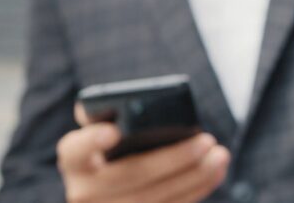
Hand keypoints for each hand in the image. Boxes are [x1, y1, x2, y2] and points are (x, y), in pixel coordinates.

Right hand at [57, 104, 229, 202]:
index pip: (75, 150)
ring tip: (220, 155)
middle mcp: (84, 191)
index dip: (92, 141)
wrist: (110, 188)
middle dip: (174, 158)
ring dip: (195, 176)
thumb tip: (124, 100)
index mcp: (74, 159)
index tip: (115, 130)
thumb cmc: (114, 147)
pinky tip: (216, 172)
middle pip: (132, 175)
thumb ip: (109, 113)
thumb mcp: (104, 129)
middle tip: (206, 141)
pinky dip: (197, 189)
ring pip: (156, 197)